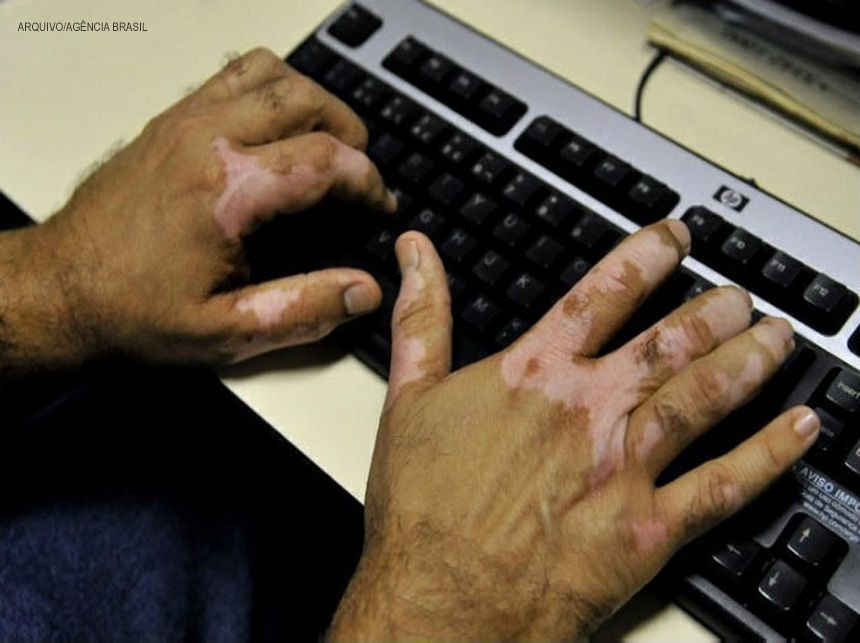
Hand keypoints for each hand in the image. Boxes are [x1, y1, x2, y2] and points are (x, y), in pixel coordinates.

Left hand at [2, 47, 393, 371]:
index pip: (323, 160)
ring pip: (270, 73)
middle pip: (304, 100)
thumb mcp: (224, 331)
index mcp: (224, 192)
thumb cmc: (133, 310)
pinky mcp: (169, 120)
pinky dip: (271, 88)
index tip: (378, 206)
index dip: (366, 182)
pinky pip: (233, 74)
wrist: (61, 287)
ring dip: (312, 100)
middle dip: (348, 133)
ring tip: (326, 140)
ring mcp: (184, 121)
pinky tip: (278, 127)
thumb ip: (302, 309)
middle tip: (360, 172)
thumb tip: (363, 292)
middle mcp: (204, 141)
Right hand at [331, 222, 819, 638]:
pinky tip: (800, 428)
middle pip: (670, 342)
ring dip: (749, 362)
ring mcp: (624, 466)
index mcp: (534, 375)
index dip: (646, 256)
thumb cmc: (424, 507)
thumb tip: (413, 254)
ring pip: (705, 397)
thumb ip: (420, 317)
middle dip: (713, 311)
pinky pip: (726, 484)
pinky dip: (771, 454)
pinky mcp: (649, 526)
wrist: (441, 598)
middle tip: (739, 296)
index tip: (676, 238)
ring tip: (776, 338)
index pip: (603, 293)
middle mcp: (589, 410)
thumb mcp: (408, 396)